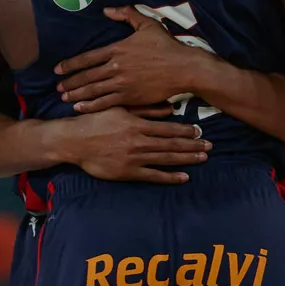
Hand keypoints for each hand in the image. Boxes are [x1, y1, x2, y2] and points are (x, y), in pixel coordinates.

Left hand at [55, 6, 201, 111]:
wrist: (183, 68)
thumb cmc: (166, 45)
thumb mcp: (147, 24)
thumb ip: (126, 14)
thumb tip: (106, 10)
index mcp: (117, 49)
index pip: (87, 58)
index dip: (71, 64)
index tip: (58, 69)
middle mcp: (116, 67)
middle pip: (86, 76)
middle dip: (70, 82)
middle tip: (57, 87)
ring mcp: (122, 84)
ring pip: (93, 91)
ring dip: (76, 94)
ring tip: (64, 98)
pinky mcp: (131, 97)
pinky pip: (106, 103)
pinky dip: (91, 106)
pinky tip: (80, 108)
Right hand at [59, 107, 209, 183]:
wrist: (74, 140)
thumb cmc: (95, 121)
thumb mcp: (119, 109)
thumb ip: (144, 110)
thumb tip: (168, 109)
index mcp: (138, 124)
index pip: (168, 129)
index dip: (186, 131)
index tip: (200, 132)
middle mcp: (140, 141)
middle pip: (172, 144)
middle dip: (192, 145)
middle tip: (210, 146)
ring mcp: (135, 158)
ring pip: (166, 159)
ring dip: (186, 159)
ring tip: (202, 158)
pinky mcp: (128, 172)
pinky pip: (153, 175)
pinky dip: (170, 176)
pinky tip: (184, 177)